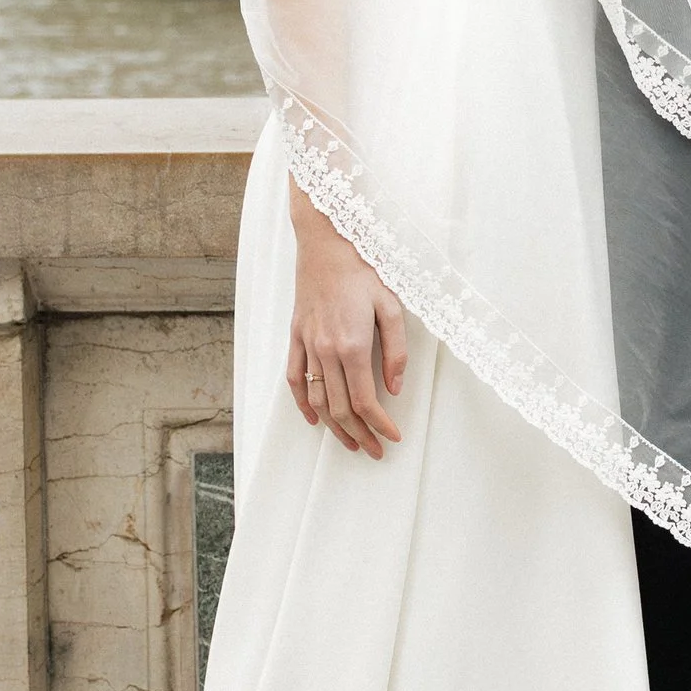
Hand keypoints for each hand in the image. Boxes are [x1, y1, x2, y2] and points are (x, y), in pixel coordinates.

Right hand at [287, 187, 406, 454]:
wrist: (327, 241)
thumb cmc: (364, 268)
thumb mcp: (392, 305)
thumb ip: (395, 350)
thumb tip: (394, 387)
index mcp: (353, 344)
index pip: (365, 400)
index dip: (379, 424)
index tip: (393, 437)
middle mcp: (327, 350)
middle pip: (340, 407)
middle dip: (359, 433)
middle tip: (374, 450)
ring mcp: (308, 344)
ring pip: (318, 398)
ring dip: (334, 426)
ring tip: (350, 442)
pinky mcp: (296, 335)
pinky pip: (295, 377)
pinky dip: (303, 402)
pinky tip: (314, 417)